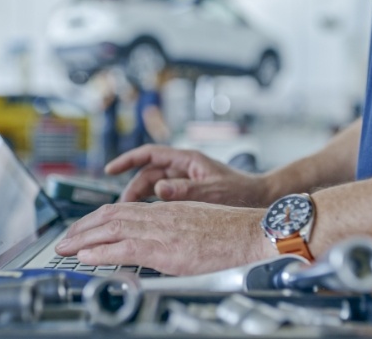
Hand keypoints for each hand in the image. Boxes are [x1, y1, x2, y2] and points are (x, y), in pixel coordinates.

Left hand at [54, 201, 277, 275]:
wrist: (250, 234)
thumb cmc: (230, 232)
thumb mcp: (195, 224)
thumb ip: (173, 230)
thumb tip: (159, 242)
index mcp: (165, 209)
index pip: (121, 210)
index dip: (97, 219)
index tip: (83, 229)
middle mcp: (158, 216)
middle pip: (109, 216)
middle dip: (82, 228)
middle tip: (63, 240)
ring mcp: (160, 231)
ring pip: (110, 229)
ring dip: (82, 240)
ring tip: (64, 249)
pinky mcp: (164, 249)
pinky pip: (123, 248)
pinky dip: (100, 252)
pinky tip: (85, 257)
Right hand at [105, 145, 270, 206]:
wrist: (261, 199)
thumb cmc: (241, 192)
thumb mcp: (212, 191)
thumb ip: (185, 190)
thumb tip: (159, 189)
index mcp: (187, 159)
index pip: (150, 154)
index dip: (128, 160)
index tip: (110, 169)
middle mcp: (184, 167)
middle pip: (148, 173)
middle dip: (132, 188)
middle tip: (122, 207)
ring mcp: (185, 180)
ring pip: (154, 186)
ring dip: (141, 198)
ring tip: (130, 215)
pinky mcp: (188, 193)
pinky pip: (164, 197)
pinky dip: (153, 205)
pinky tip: (147, 219)